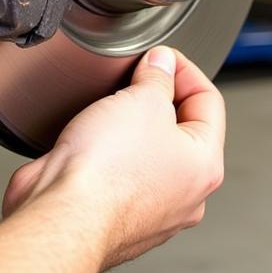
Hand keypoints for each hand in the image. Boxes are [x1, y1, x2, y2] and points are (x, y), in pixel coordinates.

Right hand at [2, 47, 224, 269]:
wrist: (62, 216)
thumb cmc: (106, 172)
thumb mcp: (142, 100)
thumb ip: (158, 76)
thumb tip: (161, 64)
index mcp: (205, 165)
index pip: (209, 100)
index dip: (183, 69)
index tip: (159, 56)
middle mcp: (185, 194)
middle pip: (180, 127)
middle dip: (156, 97)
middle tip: (133, 79)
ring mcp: (151, 209)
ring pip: (147, 151)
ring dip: (130, 126)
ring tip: (107, 112)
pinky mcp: (116, 216)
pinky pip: (120, 172)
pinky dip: (108, 153)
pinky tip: (91, 142)